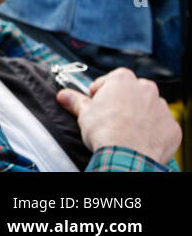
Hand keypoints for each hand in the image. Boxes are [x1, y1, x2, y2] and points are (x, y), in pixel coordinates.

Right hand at [57, 67, 180, 164]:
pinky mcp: (171, 126)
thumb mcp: (85, 113)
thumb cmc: (106, 131)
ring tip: (126, 130)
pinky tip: (140, 139)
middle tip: (111, 117)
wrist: (126, 155)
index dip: (102, 92)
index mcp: (123, 79)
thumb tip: (64, 95)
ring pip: (149, 107)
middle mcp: (146, 89)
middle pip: (132, 91)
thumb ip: (75, 101)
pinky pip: (161, 125)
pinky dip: (153, 131)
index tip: (97, 103)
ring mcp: (161, 108)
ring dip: (140, 115)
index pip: (111, 80)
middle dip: (123, 102)